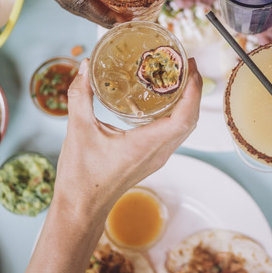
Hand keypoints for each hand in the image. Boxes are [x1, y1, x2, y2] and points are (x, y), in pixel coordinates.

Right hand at [56, 58, 202, 213]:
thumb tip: (84, 66)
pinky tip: (161, 99)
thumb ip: (80, 95)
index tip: (190, 67)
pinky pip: (173, 133)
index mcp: (145, 145)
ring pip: (184, 127)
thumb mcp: (77, 130)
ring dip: (187, 102)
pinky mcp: (150, 159)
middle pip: (190, 120)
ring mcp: (156, 157)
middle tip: (186, 64)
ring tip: (178, 76)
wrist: (81, 208)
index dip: (193, 91)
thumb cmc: (81, 177)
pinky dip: (176, 113)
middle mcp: (157, 152)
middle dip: (193, 90)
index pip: (184, 117)